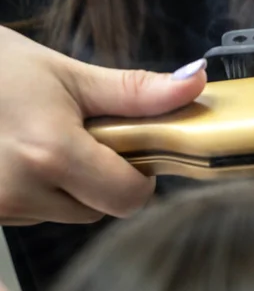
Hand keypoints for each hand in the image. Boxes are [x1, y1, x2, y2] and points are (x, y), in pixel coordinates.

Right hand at [0, 26, 206, 224]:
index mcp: (50, 153)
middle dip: (106, 180)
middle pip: (99, 210)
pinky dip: (42, 193)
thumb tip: (196, 83)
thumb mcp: (70, 76)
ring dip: (71, 187)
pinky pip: (33, 215)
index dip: (141, 177)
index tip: (135, 151)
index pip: (127, 197)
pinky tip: (28, 162)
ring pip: (66, 214)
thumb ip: (136, 91)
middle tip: (90, 140)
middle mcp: (20, 190)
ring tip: (48, 142)